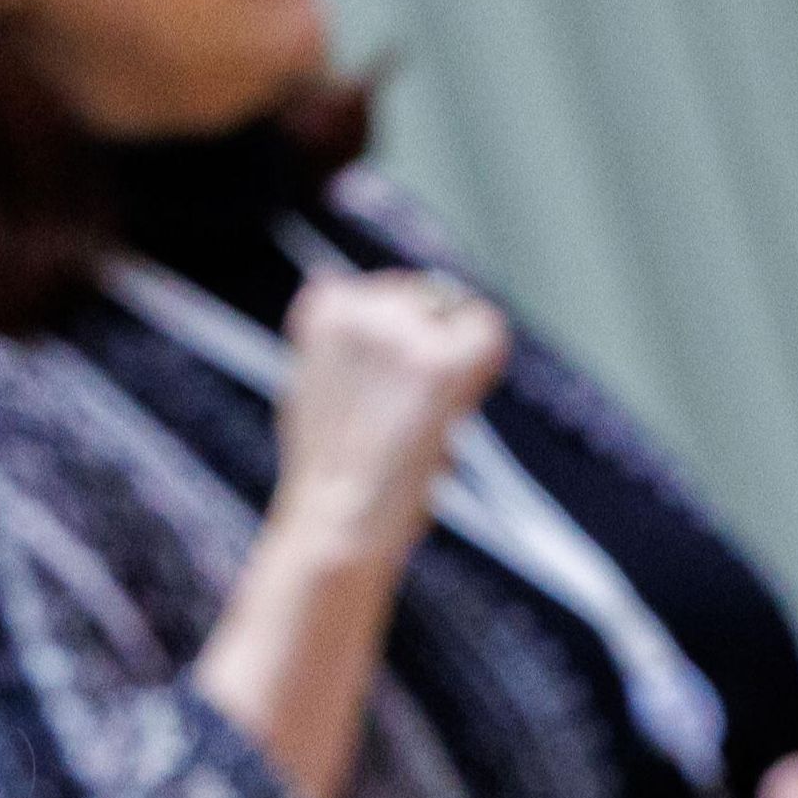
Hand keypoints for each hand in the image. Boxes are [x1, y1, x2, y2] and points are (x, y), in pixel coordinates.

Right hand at [269, 269, 510, 564]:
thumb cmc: (326, 469)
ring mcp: (400, 332)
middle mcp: (358, 306)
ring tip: (416, 412)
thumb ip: (332, 333)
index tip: (379, 388)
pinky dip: (483, 363)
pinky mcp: (440, 364)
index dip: (398, 339)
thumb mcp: (311, 381)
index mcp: (322, 305)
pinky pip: (487, 332)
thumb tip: (330, 278)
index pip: (386, 290)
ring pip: (457, 313)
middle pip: (426, 296)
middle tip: (401, 406)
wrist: (336, 519)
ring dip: (450, 356)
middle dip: (427, 341)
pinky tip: (454, 401)